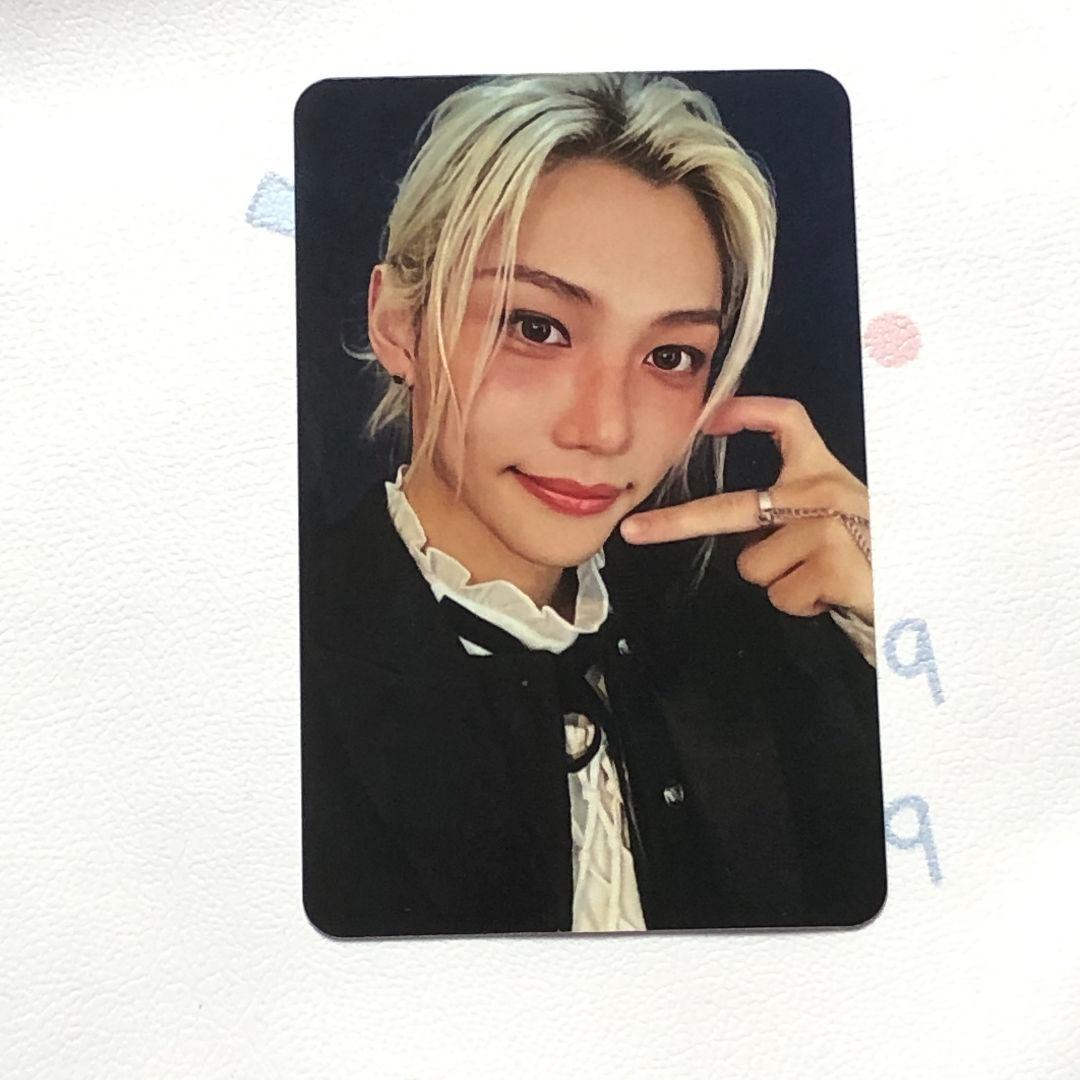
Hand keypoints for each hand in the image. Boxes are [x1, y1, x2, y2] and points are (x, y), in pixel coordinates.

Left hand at [619, 396, 872, 624]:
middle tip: (634, 532)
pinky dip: (801, 605)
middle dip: (675, 524)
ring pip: (755, 567)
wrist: (926, 593)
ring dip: (781, 583)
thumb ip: (790, 509)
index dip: (747, 411)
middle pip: (733, 506)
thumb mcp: (837, 516)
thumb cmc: (873, 556)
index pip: (788, 421)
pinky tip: (832, 594)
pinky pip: (780, 596)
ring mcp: (828, 525)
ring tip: (821, 578)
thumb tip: (744, 533)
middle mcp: (824, 490)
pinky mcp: (833, 562)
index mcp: (822, 473)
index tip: (711, 418)